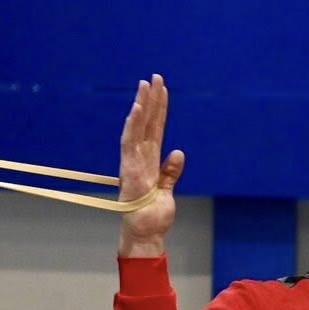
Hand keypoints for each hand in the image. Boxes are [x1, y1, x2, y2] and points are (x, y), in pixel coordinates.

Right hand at [118, 74, 184, 255]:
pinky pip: (130, 142)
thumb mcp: (167, 191)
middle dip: (151, 99)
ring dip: (141, 105)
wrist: (145, 233)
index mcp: (149, 160)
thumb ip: (171, 172)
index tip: (162, 90)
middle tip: (155, 76)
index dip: (159, 109)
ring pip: (137, 127)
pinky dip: (133, 124)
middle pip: (147, 122)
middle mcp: (139, 157)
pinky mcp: (129, 169)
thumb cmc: (153, 216)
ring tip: (146, 83)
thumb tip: (179, 153)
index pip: (155, 129)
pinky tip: (137, 107)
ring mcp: (133, 161)